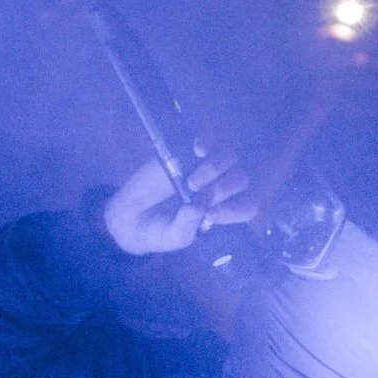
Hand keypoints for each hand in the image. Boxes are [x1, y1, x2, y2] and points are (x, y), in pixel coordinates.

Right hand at [101, 150, 252, 258]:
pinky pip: (209, 140)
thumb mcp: (173, 237)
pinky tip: (198, 151)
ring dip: (215, 168)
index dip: (236, 210)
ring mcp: (205, 169)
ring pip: (230, 158)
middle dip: (224, 188)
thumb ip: (187, 226)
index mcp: (222, 211)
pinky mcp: (187, 153)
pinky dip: (208, 142)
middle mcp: (218, 189)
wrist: (130, 216)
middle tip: (197, 194)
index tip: (211, 216)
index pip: (247, 207)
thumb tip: (198, 207)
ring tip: (192, 182)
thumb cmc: (157, 231)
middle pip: (240, 180)